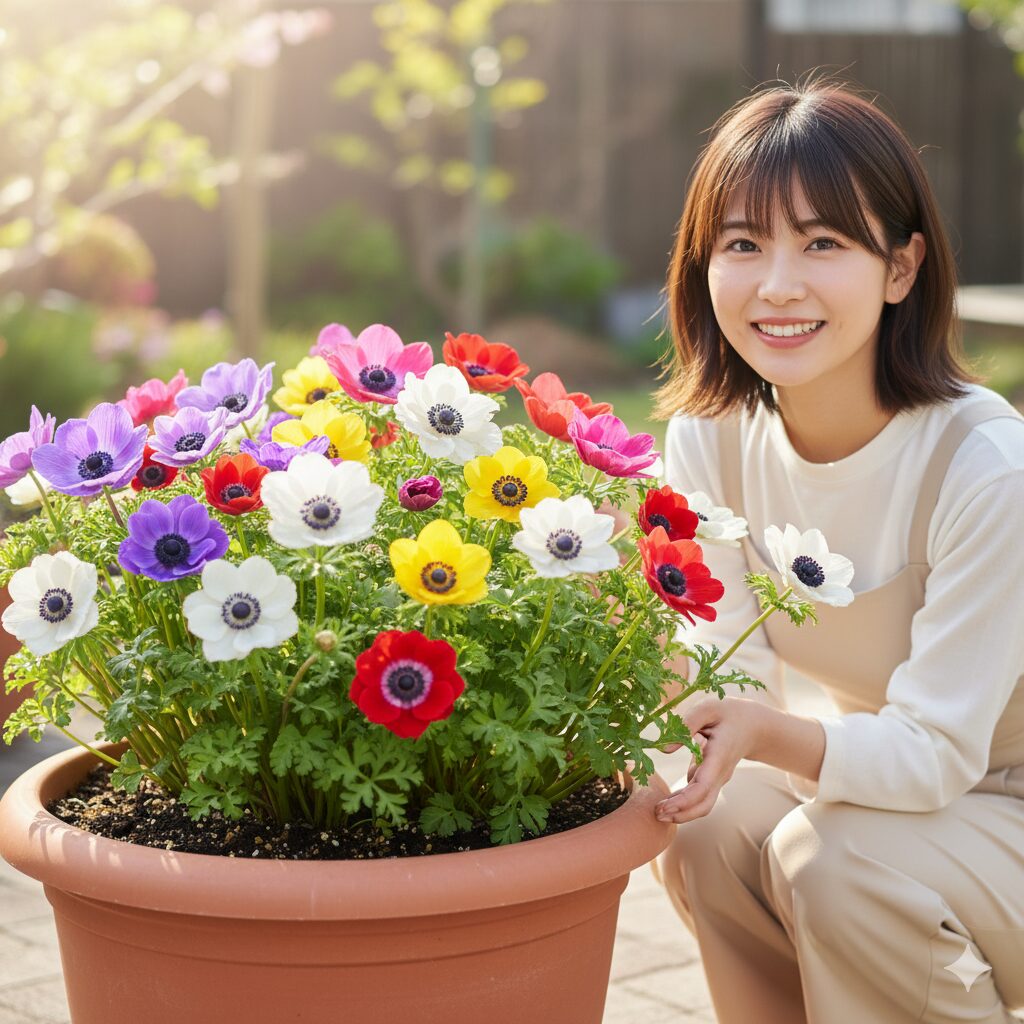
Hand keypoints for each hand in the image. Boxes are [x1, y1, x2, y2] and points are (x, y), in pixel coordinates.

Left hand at [654, 696, 767, 823]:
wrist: (754, 726)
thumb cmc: (728, 713)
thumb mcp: (708, 708)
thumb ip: (686, 723)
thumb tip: (664, 749)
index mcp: (719, 755)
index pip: (703, 786)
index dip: (684, 801)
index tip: (664, 806)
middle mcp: (720, 772)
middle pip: (704, 804)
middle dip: (681, 814)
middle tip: (656, 815)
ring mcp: (718, 778)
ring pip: (702, 804)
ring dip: (681, 812)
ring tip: (657, 812)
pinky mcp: (712, 779)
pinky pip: (699, 796)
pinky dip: (683, 803)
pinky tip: (666, 803)